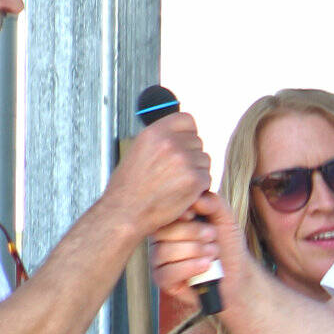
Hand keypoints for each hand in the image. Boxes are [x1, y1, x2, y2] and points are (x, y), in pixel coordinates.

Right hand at [107, 113, 210, 237]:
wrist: (126, 213)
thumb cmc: (128, 188)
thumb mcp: (137, 151)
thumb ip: (160, 140)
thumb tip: (178, 133)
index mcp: (154, 133)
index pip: (187, 120)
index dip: (188, 133)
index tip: (184, 143)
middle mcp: (170, 143)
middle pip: (197, 141)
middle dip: (191, 155)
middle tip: (176, 171)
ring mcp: (183, 160)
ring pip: (204, 160)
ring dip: (196, 171)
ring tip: (175, 183)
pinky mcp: (194, 179)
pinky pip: (207, 178)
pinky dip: (198, 188)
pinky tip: (181, 193)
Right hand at [150, 192, 253, 299]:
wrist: (237, 274)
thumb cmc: (227, 244)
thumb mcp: (225, 217)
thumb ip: (213, 202)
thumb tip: (195, 198)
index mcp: (171, 220)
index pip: (165, 212)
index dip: (184, 213)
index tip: (198, 217)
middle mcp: (160, 238)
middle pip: (164, 231)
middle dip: (193, 232)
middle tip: (213, 236)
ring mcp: (159, 259)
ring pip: (164, 252)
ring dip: (194, 250)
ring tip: (213, 252)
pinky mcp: (162, 279)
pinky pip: (167, 273)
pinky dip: (189, 268)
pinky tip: (206, 265)